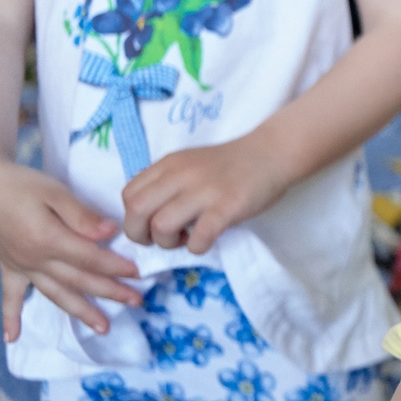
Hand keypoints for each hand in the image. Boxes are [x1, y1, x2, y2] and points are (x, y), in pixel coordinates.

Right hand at [0, 162, 140, 338]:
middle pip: (79, 280)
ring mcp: (21, 266)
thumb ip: (82, 216)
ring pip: (55, 294)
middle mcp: (36, 260)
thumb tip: (110, 233)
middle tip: (137, 302)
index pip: (91, 260)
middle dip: (110, 292)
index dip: (116, 267)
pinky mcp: (8, 266)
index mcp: (49, 241)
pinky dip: (11, 317)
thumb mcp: (54, 192)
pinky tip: (14, 337)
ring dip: (80, 312)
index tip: (138, 273)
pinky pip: (9, 297)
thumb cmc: (20, 185)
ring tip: (102, 328)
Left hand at [122, 134, 287, 254]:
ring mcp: (205, 190)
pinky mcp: (227, 207)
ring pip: (161, 225)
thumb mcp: (190, 164)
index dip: (132, 217)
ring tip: (184, 239)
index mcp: (169, 164)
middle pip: (137, 210)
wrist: (272, 153)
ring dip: (167, 243)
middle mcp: (181, 175)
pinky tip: (205, 241)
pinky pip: (199, 236)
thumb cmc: (231, 164)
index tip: (150, 224)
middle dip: (140, 235)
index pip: (128, 194)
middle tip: (160, 239)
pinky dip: (196, 247)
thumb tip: (148, 216)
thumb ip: (167, 182)